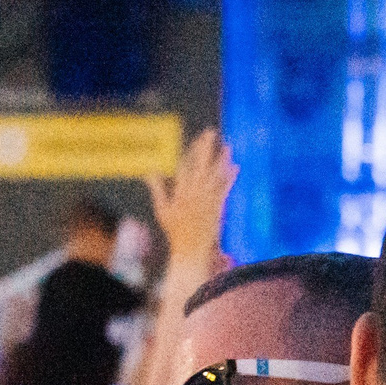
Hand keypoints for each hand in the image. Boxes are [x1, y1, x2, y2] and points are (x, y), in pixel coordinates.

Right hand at [146, 129, 237, 267]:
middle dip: (205, 148)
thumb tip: (150, 172)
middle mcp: (193, 194)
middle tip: (210, 132)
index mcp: (180, 193)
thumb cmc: (175, 233)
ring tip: (228, 146)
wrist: (190, 252)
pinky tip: (235, 167)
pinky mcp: (217, 208)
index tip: (196, 137)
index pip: (184, 165)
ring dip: (221, 159)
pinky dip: (230, 177)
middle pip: (200, 165)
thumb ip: (157, 190)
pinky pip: (224, 189)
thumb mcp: (162, 210)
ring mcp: (206, 201)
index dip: (191, 150)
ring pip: (214, 175)